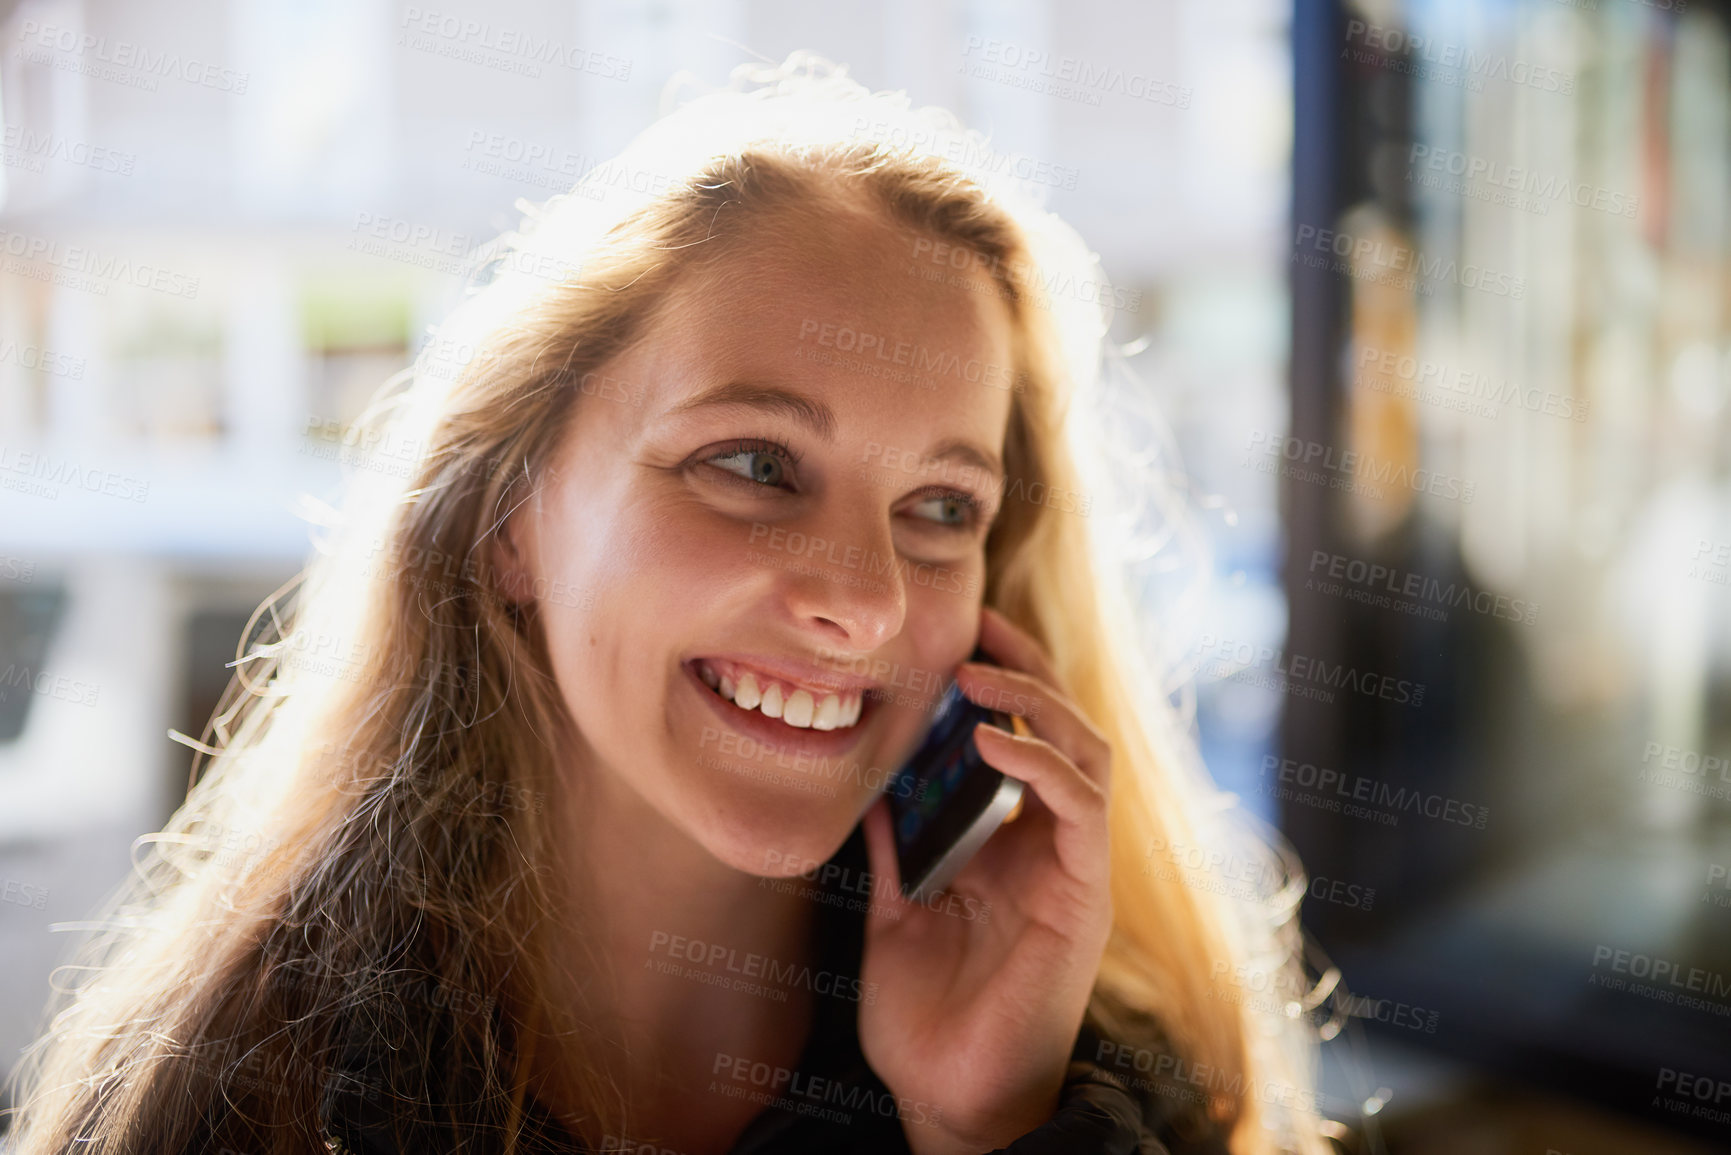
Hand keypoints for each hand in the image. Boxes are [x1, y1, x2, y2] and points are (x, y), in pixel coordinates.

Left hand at [857, 606, 1114, 1154]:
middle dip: (1026, 667)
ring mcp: (1073, 869)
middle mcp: (1051, 846)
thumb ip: (895, 846)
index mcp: (1012, 843)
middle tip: (974, 625)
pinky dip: (1042, 764)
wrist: (949, 1100)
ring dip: (1037, 702)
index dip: (1003, 677)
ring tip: (978, 675)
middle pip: (1065, 727)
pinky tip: (992, 741)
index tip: (957, 632)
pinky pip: (1082, 809)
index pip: (1026, 735)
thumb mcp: (895, 909)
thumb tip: (867, 782)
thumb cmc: (927, 1017)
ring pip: (1086, 752)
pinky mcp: (1083, 897)